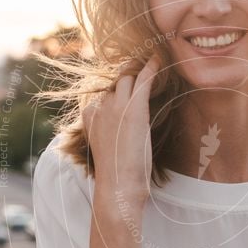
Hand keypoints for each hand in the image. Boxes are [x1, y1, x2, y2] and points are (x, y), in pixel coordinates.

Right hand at [82, 53, 161, 205]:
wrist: (118, 186)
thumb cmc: (116, 175)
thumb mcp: (107, 149)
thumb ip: (110, 134)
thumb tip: (122, 134)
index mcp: (89, 117)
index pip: (103, 96)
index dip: (117, 93)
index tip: (127, 90)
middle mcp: (100, 108)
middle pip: (114, 84)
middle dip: (127, 77)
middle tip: (140, 69)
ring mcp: (116, 107)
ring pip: (127, 78)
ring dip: (138, 69)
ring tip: (150, 62)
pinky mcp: (134, 109)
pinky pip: (143, 81)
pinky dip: (151, 68)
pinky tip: (158, 60)